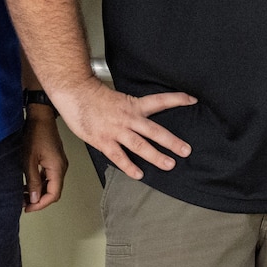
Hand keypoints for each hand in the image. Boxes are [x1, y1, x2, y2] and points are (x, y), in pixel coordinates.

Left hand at [22, 111, 68, 211]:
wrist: (41, 117)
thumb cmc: (35, 136)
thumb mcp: (29, 160)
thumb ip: (33, 180)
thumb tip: (35, 199)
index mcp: (57, 169)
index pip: (53, 194)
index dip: (40, 204)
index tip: (26, 207)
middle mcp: (61, 168)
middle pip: (54, 191)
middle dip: (39, 200)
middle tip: (23, 203)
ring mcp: (59, 164)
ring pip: (52, 185)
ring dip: (39, 192)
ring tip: (23, 195)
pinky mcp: (55, 160)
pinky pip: (50, 177)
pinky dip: (40, 183)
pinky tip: (29, 184)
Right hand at [54, 79, 196, 180]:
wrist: (75, 92)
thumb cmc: (94, 96)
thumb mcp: (118, 98)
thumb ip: (130, 109)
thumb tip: (141, 119)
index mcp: (133, 105)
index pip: (160, 100)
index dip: (177, 99)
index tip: (192, 100)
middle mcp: (128, 118)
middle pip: (154, 131)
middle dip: (171, 141)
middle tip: (186, 150)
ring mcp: (116, 131)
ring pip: (140, 145)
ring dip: (156, 156)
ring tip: (169, 165)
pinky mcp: (103, 141)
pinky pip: (119, 156)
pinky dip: (129, 166)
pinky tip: (138, 174)